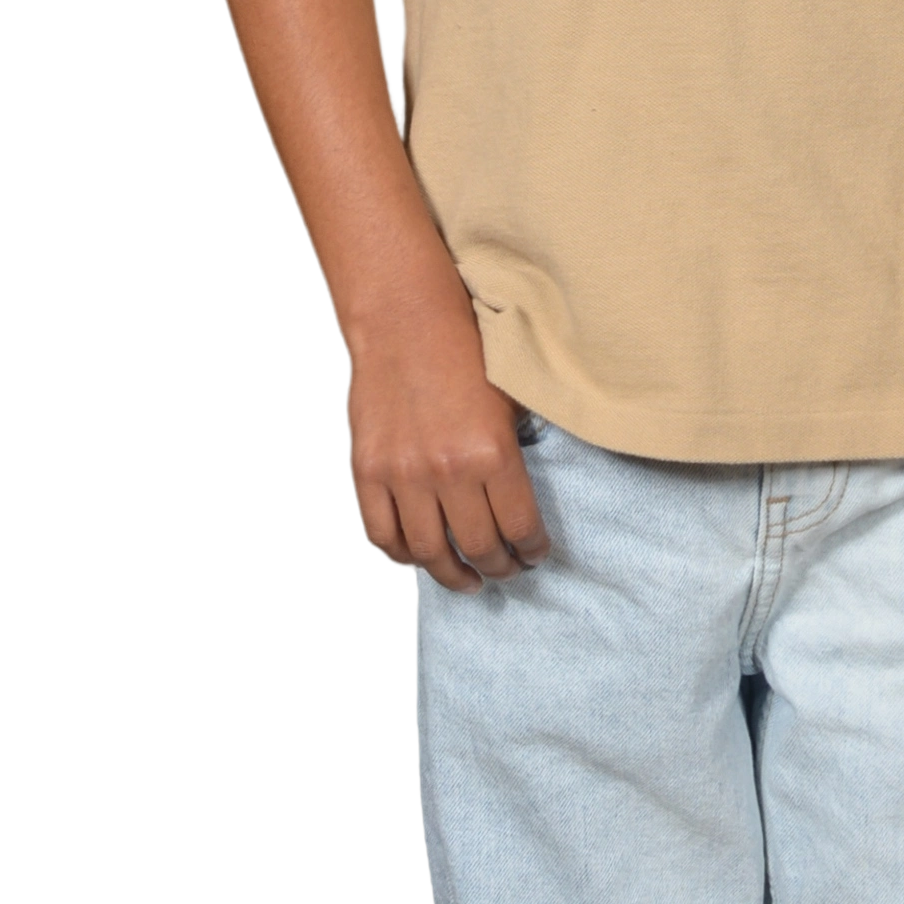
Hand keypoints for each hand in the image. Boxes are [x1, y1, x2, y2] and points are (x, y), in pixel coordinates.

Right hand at [344, 286, 549, 593]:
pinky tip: (422, 560)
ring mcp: (402, 474)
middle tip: (508, 572)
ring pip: (430, 551)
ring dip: (453, 575)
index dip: (531, 550)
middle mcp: (447, 470)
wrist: (405, 322)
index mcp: (492, 452)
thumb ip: (519, 450)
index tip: (536, 556)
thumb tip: (528, 498)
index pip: (519, 526)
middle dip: (499, 568)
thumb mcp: (512, 398)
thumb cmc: (466, 352)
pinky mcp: (368, 472)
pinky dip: (404, 557)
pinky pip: (384, 534)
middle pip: (478, 547)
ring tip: (468, 581)